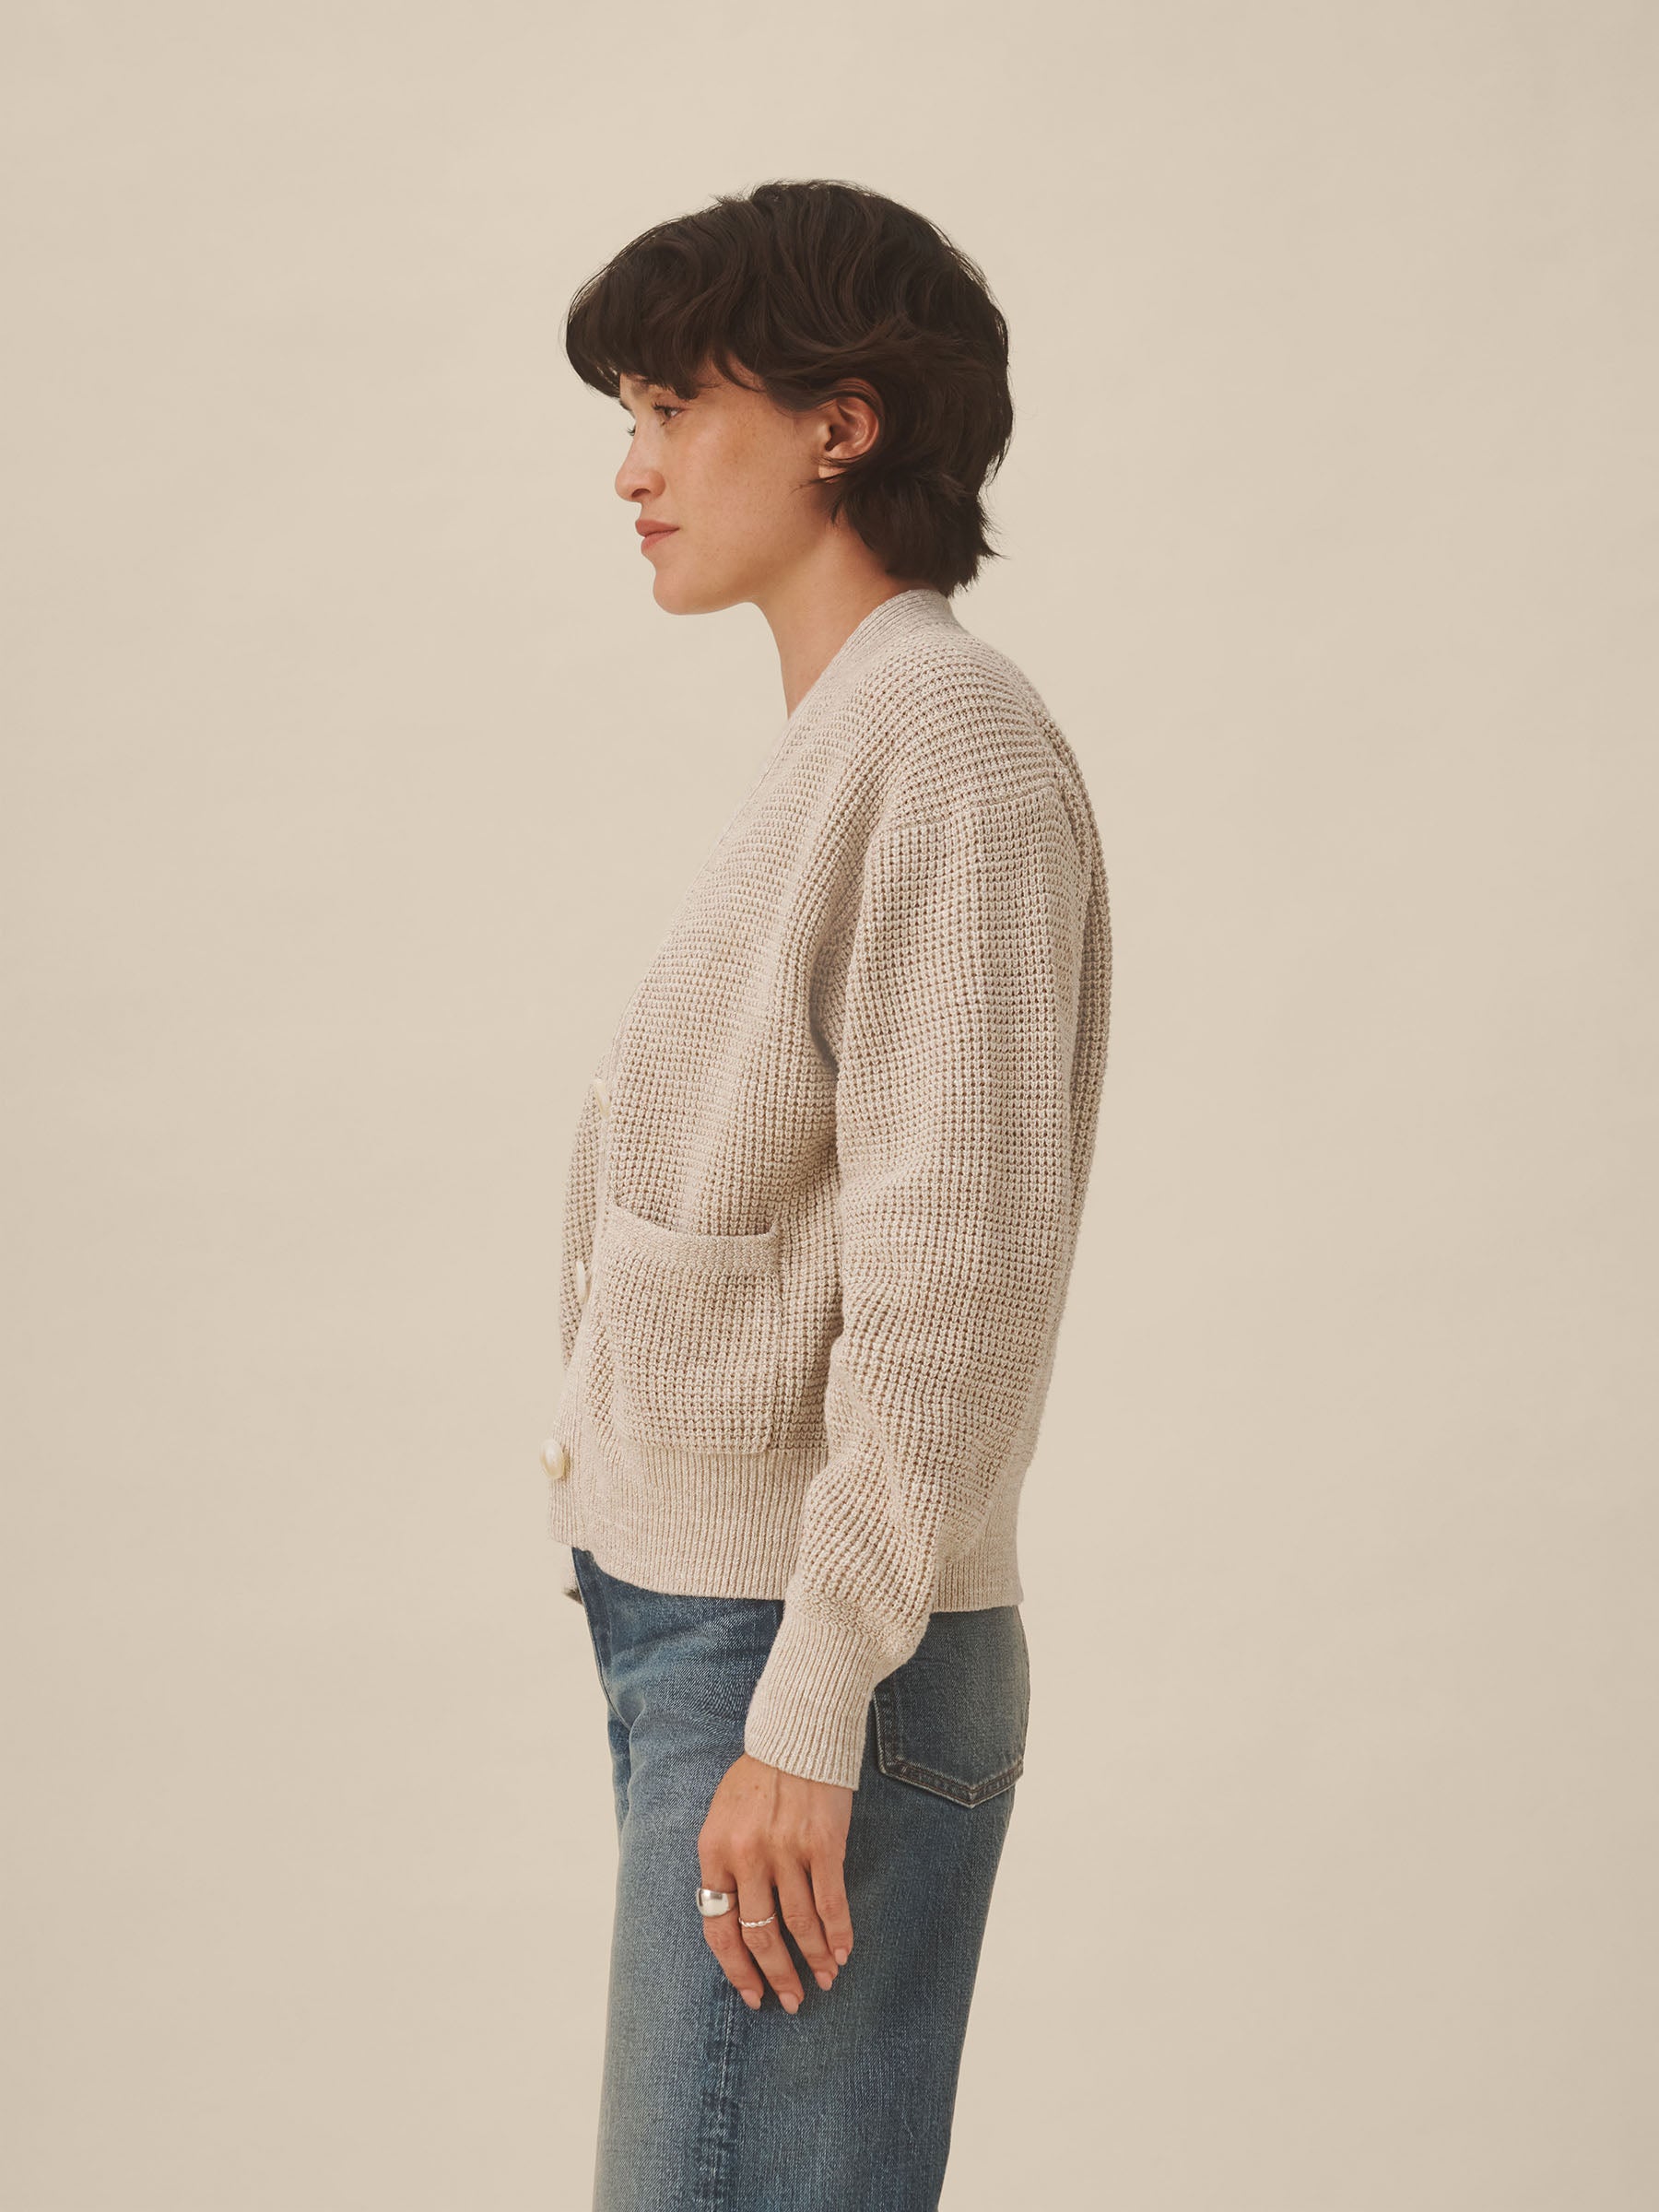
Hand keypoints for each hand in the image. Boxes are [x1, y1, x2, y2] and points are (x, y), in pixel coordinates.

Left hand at [697, 1753, 854, 2011]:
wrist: (796, 1734)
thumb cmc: (758, 1778)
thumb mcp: (722, 1818)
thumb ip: (724, 1864)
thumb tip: (732, 1918)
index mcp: (714, 1852)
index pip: (718, 1929)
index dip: (736, 1969)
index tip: (752, 1994)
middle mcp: (747, 1856)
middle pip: (760, 1936)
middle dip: (776, 1976)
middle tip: (790, 2001)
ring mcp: (785, 1851)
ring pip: (798, 1925)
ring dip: (812, 1959)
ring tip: (822, 1981)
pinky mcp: (822, 1844)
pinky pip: (830, 1903)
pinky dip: (838, 1934)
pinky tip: (842, 1953)